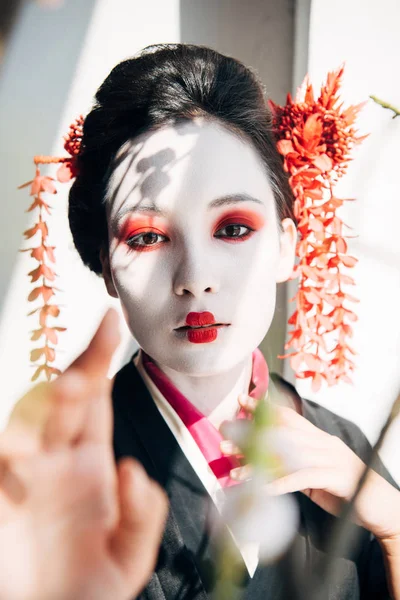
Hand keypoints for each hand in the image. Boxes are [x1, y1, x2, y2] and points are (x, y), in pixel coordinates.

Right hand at [0, 309, 167, 599]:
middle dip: (73, 382)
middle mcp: (55, 465)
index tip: (110, 322)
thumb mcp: (130, 557)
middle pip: (60, 405)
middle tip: (83, 377)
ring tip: (62, 399)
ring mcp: (22, 482)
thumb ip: (141, 514)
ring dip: (38, 413)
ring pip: (24, 427)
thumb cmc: (90, 590)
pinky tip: (20, 453)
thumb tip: (130, 470)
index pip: (96, 402)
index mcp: (90, 467)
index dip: (100, 360)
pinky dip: (7, 456)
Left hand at [222, 395, 399, 541]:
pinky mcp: (335, 477)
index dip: (264, 409)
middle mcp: (323, 442)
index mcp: (319, 437)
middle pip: (281, 435)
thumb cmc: (346, 489)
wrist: (381, 506)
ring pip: (287, 457)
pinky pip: (303, 478)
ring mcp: (330, 458)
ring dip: (259, 465)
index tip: (241, 402)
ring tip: (236, 472)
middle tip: (223, 441)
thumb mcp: (318, 471)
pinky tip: (263, 489)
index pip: (288, 417)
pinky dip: (281, 483)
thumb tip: (267, 462)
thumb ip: (297, 463)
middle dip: (251, 438)